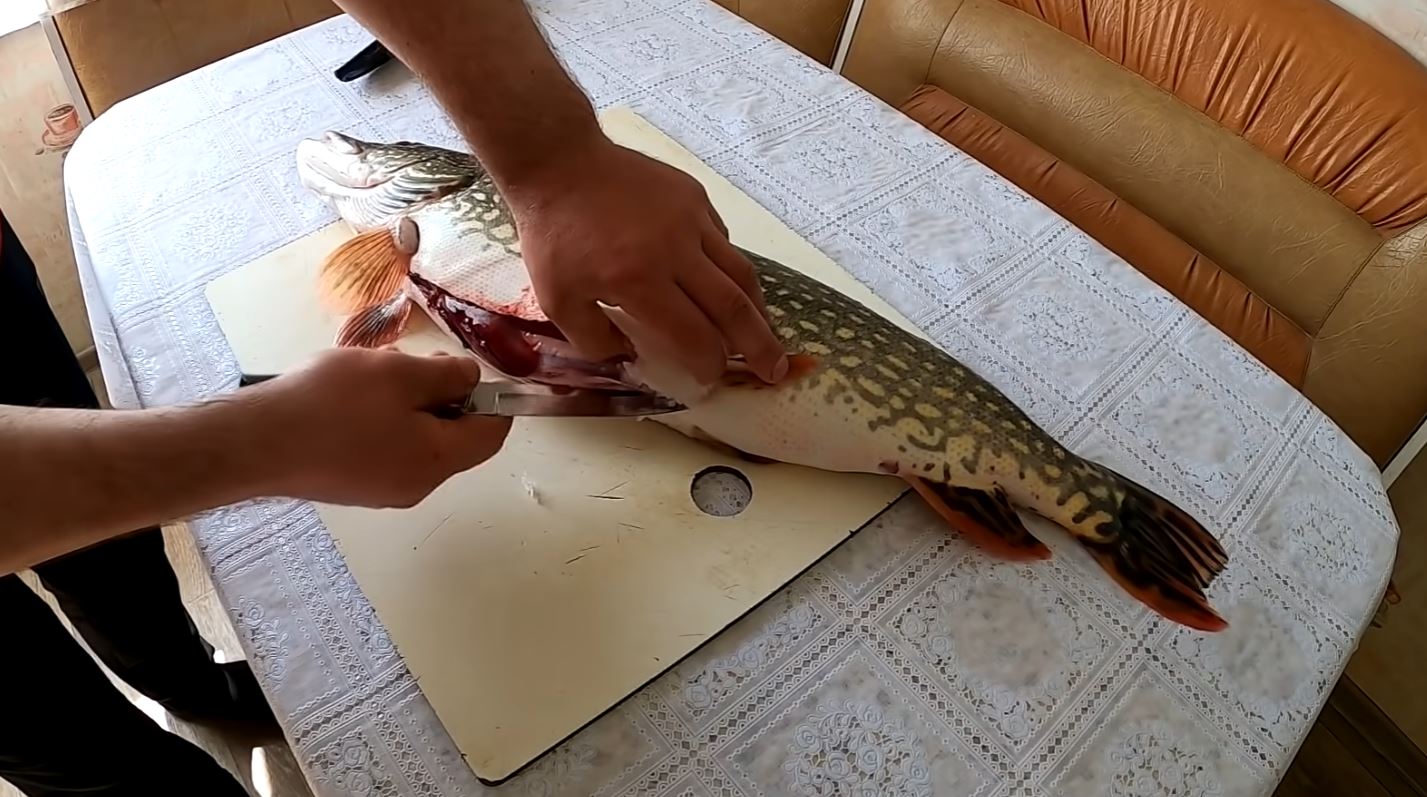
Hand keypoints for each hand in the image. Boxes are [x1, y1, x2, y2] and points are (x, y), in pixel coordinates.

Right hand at [242, 347, 510, 507]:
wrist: (256, 443)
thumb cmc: (333, 404)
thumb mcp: (400, 374)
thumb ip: (447, 375)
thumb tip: (472, 380)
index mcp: (437, 461)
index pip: (492, 436)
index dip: (494, 400)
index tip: (468, 368)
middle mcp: (416, 485)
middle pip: (453, 437)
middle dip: (440, 394)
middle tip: (409, 362)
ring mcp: (380, 489)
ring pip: (416, 438)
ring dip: (405, 401)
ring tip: (371, 373)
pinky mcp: (350, 485)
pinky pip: (385, 447)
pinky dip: (380, 418)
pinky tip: (346, 397)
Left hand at [506, 138, 787, 384]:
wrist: (560, 162)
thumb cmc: (554, 236)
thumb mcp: (557, 300)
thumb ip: (595, 339)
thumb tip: (631, 356)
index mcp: (640, 281)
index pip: (694, 335)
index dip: (710, 364)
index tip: (714, 378)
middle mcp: (675, 251)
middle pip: (733, 307)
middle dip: (759, 345)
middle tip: (774, 369)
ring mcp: (691, 219)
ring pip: (740, 271)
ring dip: (757, 308)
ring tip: (763, 330)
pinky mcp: (694, 196)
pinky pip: (722, 241)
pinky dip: (729, 269)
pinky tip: (724, 284)